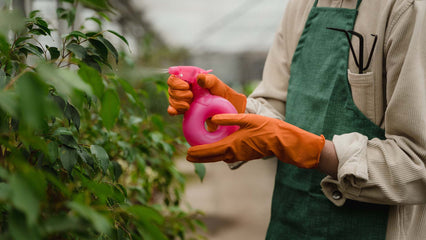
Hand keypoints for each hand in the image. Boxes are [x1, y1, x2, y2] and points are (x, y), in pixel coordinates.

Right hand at [167, 74, 246, 114]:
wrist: (224, 108)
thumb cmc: (221, 92)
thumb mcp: (217, 84)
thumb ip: (209, 80)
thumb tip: (199, 78)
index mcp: (190, 77)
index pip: (175, 75)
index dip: (176, 82)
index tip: (187, 86)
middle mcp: (184, 86)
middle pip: (171, 88)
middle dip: (179, 93)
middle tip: (191, 96)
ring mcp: (183, 98)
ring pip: (171, 98)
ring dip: (178, 103)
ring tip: (190, 105)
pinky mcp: (183, 108)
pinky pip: (172, 109)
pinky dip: (173, 110)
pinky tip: (175, 112)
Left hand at [186, 114, 324, 168]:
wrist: (282, 141)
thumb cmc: (267, 128)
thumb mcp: (247, 119)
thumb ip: (229, 118)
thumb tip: (213, 118)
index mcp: (232, 145)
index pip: (209, 151)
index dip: (197, 152)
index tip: (187, 153)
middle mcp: (233, 153)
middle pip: (212, 157)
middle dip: (199, 157)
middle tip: (188, 156)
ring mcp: (239, 155)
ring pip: (219, 157)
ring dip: (208, 156)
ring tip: (199, 153)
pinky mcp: (244, 155)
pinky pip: (227, 156)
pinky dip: (218, 154)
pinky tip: (217, 149)